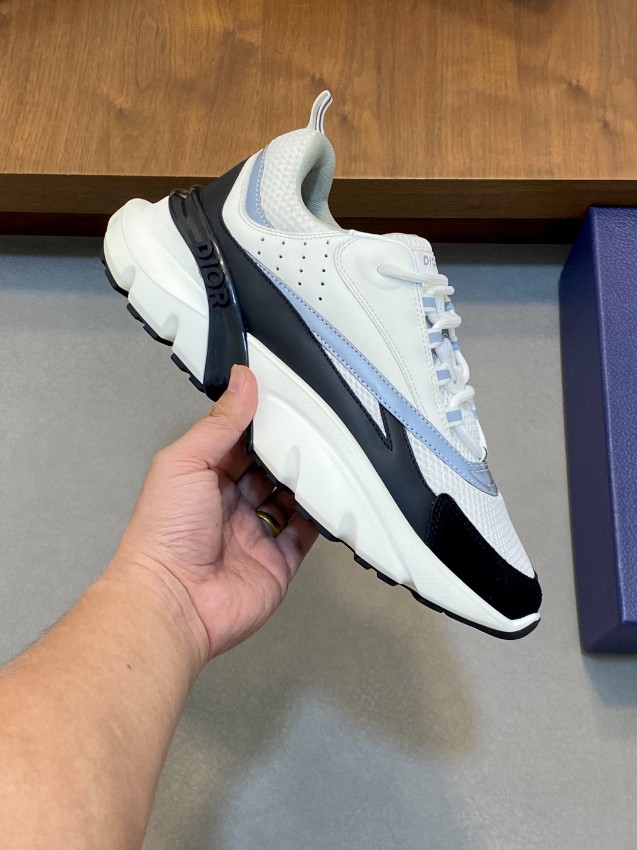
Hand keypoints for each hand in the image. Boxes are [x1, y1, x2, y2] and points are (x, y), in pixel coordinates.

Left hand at [114, 365, 316, 661]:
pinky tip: (330, 497)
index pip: (237, 442)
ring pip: (289, 500)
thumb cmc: (165, 533)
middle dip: (287, 450)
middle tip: (313, 426)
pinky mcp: (277, 562)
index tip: (283, 400)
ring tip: (327, 455)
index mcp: (201, 479)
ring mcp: (254, 535)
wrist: (176, 600)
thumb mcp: (187, 461)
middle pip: (267, 470)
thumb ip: (220, 423)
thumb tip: (241, 381)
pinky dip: (319, 517)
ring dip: (305, 481)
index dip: (258, 422)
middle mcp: (228, 506)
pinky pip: (304, 535)